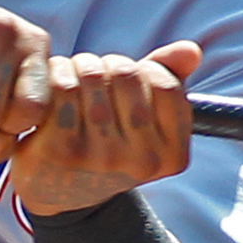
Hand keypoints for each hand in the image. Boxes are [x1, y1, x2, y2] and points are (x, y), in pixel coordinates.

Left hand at [8, 41, 201, 215]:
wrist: (58, 193)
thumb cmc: (107, 144)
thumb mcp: (146, 122)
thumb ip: (171, 81)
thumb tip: (191, 50)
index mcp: (172, 156)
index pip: (166, 85)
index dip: (145, 68)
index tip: (128, 78)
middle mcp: (141, 161)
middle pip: (126, 75)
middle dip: (107, 64)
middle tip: (94, 73)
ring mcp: (101, 157)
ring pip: (92, 76)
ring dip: (79, 65)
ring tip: (73, 75)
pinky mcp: (61, 150)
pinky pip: (63, 88)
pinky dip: (56, 74)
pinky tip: (52, 85)